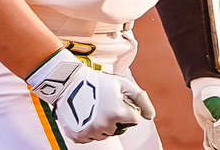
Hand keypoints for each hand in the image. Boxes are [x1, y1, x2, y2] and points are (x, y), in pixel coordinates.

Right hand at [27, 49, 155, 142]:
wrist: (68, 82)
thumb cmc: (97, 81)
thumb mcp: (122, 83)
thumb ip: (140, 99)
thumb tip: (150, 116)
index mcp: (118, 113)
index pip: (134, 119)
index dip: (128, 108)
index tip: (117, 99)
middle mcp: (105, 126)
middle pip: (120, 129)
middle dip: (116, 118)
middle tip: (104, 103)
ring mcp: (91, 133)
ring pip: (105, 134)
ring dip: (103, 124)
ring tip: (94, 108)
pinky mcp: (79, 136)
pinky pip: (90, 138)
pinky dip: (89, 129)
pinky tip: (85, 115)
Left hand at [190, 76, 219, 149]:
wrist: (206, 94)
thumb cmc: (215, 99)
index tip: (215, 123)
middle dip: (216, 138)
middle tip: (213, 121)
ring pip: (219, 149)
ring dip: (211, 138)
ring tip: (212, 123)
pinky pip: (214, 148)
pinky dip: (208, 140)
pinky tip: (210, 128)